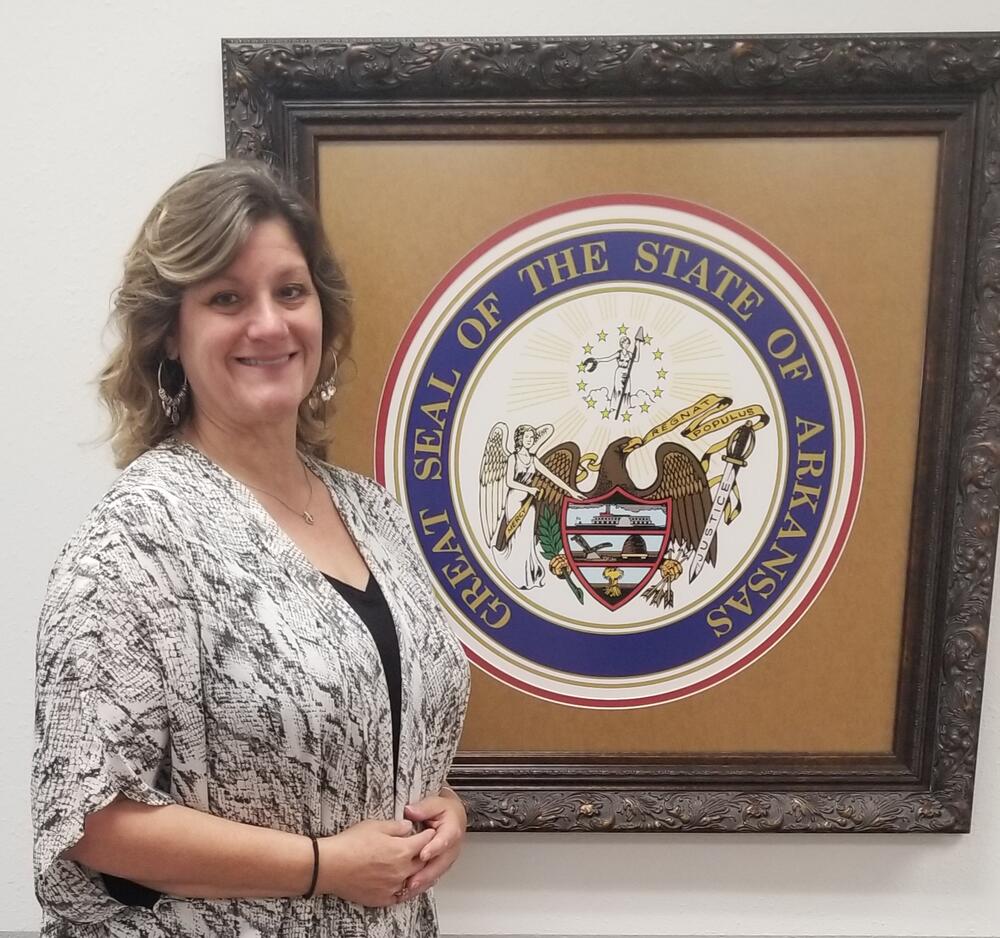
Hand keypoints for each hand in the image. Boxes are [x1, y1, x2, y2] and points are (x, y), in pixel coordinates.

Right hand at [319, 819, 433, 906]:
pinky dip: (405, 890)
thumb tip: (409, 827)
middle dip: (426, 855)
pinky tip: (406, 886)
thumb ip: (396, 826)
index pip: (425, 842)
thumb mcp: (375, 825)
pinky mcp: (382, 898)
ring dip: (420, 875)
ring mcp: (392, 887)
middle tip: (428, 850)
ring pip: (414, 881)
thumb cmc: (350, 843)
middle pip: (422, 862)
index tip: (430, 832)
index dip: (428, 835)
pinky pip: (400, 896)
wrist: (329, 865)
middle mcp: (401, 871)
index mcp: (402, 850)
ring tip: (425, 871)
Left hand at [401, 788, 466, 894]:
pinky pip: (432, 876)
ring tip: (408, 889)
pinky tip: (410, 890)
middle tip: (412, 881)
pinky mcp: (441, 865)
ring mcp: (447, 858)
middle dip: (426, 874)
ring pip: (436, 873)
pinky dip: (422, 884)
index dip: (434, 849)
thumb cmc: (444, 810)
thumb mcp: (435, 803)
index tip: (423, 854)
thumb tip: (411, 811)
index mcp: (452, 831)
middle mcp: (452, 848)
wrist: (453, 816)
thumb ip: (423, 808)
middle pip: (440, 863)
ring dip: (423, 882)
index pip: (444, 841)